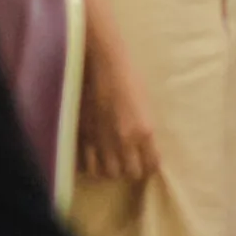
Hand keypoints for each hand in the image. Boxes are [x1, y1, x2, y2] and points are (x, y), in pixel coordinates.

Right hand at [75, 46, 160, 182]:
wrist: (103, 63)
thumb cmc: (129, 77)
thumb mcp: (146, 104)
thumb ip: (145, 129)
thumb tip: (146, 145)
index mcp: (144, 131)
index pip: (151, 165)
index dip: (150, 167)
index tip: (148, 163)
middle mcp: (124, 141)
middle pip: (131, 173)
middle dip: (132, 169)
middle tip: (130, 161)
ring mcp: (102, 141)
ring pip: (109, 173)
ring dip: (112, 169)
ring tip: (113, 161)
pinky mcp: (84, 136)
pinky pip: (88, 166)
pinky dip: (92, 166)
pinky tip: (95, 159)